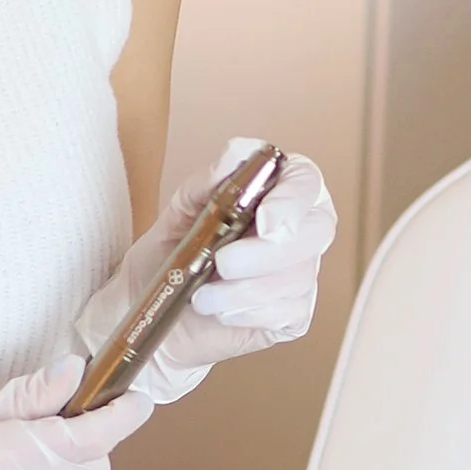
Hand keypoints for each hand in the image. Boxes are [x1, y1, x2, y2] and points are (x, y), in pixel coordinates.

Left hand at [78, 141, 338, 407]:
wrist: (153, 308)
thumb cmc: (169, 253)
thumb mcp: (178, 212)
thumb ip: (207, 181)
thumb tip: (233, 155)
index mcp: (275, 192)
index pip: (305, 181)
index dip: (291, 199)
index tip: (263, 218)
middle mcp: (297, 228)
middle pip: (317, 230)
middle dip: (269, 251)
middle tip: (224, 263)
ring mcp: (301, 272)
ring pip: (299, 277)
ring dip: (245, 289)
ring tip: (202, 296)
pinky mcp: (294, 313)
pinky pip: (290, 312)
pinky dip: (250, 313)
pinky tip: (222, 313)